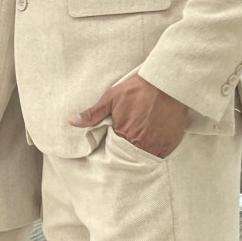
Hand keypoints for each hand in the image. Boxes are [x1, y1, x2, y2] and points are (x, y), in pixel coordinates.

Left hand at [71, 74, 187, 159]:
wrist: (165, 84)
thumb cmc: (136, 90)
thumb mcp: (111, 98)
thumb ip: (92, 114)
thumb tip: (71, 122)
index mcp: (123, 136)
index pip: (114, 151)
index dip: (114, 145)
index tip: (117, 137)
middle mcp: (140, 145)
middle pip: (130, 156)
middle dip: (128, 149)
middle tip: (131, 136)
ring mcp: (157, 146)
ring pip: (146, 156)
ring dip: (143, 150)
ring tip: (142, 137)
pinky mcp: (170, 144)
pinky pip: (161, 154)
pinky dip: (156, 149)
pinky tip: (154, 137)